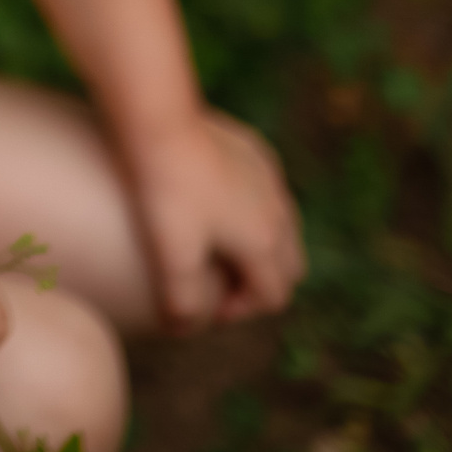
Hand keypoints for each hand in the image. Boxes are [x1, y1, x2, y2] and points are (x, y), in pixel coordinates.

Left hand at [127, 109, 303, 330]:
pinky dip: (253, 210)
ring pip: (284, 227)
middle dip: (261, 283)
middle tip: (221, 284)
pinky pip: (267, 192)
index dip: (243, 311)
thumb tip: (184, 330)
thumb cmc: (167, 190)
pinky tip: (216, 202)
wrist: (162, 122)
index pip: (274, 295)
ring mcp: (271, 179)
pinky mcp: (256, 152)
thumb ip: (182, 299)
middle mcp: (279, 212)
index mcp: (264, 242)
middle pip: (290, 265)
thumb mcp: (170, 254)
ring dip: (260, 247)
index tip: (209, 309)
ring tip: (219, 247)